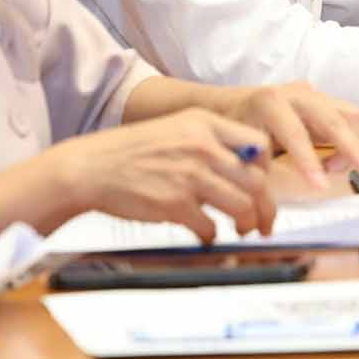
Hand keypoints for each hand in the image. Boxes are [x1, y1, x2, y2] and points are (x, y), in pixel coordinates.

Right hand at [46, 108, 277, 243]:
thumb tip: (245, 167)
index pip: (259, 145)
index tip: (263, 185)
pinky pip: (210, 227)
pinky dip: (212, 236)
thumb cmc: (133, 151)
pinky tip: (205, 235)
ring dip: (246, 224)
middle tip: (263, 222)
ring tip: (241, 230)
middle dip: (266, 207)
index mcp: (205, 123)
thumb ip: (211, 141)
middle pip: (257, 181)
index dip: (267, 170)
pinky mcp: (175, 204)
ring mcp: (189, 175)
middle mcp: (202, 146)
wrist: (91, 167)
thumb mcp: (177, 128)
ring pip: (242, 206)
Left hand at [214, 82, 358, 189]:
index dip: (309, 161)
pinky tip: (328, 162)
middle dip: (352, 147)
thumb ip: (255, 189)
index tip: (321, 187)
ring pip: (351, 115)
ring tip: (331, 170)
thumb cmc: (235, 133)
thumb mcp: (240, 158)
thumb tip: (262, 226)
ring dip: (351, 146)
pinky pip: (349, 120)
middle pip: (335, 117)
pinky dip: (348, 143)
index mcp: (269, 104)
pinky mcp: (326, 102)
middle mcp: (296, 94)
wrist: (231, 106)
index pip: (295, 133)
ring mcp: (314, 95)